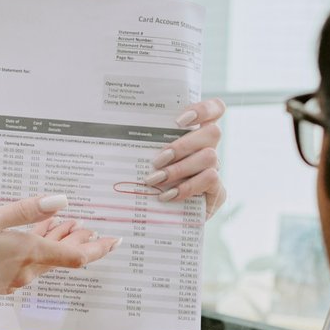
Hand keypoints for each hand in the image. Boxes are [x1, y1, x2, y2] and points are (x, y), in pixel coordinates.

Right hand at [0, 194, 118, 310]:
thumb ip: (24, 211)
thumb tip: (59, 202)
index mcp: (25, 254)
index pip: (75, 256)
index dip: (98, 248)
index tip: (114, 240)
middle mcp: (23, 270)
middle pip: (62, 258)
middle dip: (78, 241)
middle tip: (88, 226)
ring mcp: (9, 278)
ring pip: (43, 260)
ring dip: (56, 243)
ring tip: (65, 226)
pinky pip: (25, 264)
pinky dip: (35, 249)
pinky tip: (30, 239)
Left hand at [147, 98, 226, 216]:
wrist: (157, 220)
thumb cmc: (147, 181)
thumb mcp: (143, 158)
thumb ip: (141, 142)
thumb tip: (111, 127)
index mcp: (194, 134)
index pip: (215, 109)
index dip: (204, 109)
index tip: (179, 121)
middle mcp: (208, 148)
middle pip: (212, 132)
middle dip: (183, 145)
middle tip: (157, 160)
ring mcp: (214, 169)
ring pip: (209, 157)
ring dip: (179, 168)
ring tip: (155, 180)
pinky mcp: (217, 191)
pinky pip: (210, 180)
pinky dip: (187, 187)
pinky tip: (167, 195)